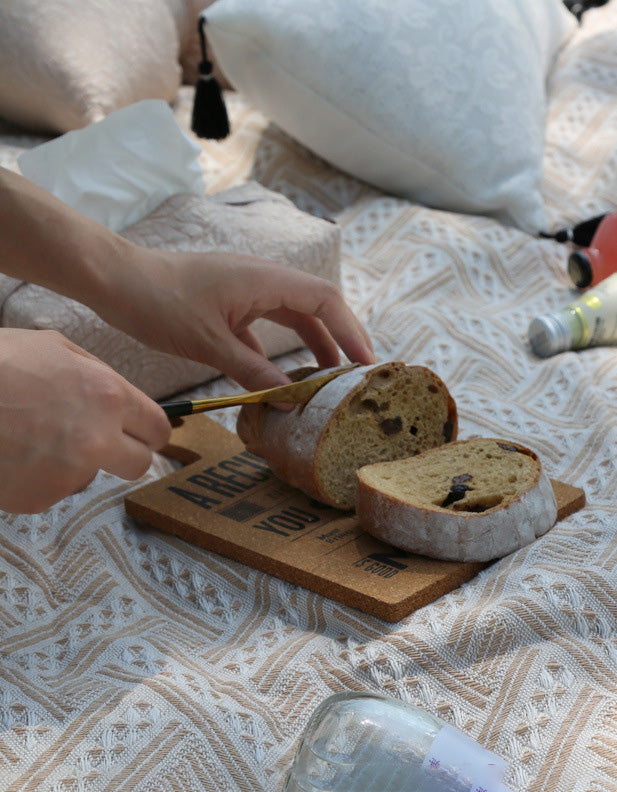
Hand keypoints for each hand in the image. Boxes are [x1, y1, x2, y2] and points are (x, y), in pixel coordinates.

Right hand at [0, 329, 170, 512]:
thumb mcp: (55, 347)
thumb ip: (98, 374)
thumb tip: (123, 397)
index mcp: (108, 397)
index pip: (159, 429)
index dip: (151, 430)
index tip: (143, 432)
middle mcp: (97, 440)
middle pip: (139, 464)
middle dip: (126, 453)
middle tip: (101, 441)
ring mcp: (68, 475)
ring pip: (91, 475)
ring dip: (74, 460)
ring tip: (33, 434)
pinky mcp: (39, 499)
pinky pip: (53, 488)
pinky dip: (40, 475)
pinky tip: (15, 452)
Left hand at [97, 249, 375, 391]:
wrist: (116, 281)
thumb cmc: (159, 302)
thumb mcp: (209, 343)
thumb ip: (253, 371)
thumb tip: (290, 400)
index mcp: (265, 279)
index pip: (325, 299)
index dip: (352, 330)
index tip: (367, 363)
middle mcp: (262, 280)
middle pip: (316, 306)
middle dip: (340, 339)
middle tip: (356, 375)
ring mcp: (245, 291)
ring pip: (292, 316)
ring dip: (312, 344)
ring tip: (327, 379)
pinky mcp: (228, 305)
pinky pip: (264, 328)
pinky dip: (276, 352)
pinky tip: (278, 379)